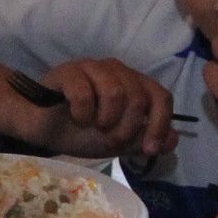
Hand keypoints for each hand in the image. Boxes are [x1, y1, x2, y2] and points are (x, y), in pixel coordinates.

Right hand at [26, 57, 176, 158]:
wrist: (42, 128)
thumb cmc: (80, 132)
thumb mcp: (118, 143)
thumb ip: (144, 140)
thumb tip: (174, 139)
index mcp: (133, 84)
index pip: (161, 97)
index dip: (159, 124)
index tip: (148, 149)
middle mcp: (117, 71)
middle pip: (138, 98)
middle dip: (126, 128)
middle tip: (109, 139)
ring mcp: (93, 67)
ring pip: (115, 93)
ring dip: (105, 121)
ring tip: (92, 127)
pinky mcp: (69, 71)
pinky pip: (85, 94)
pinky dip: (81, 114)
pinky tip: (74, 117)